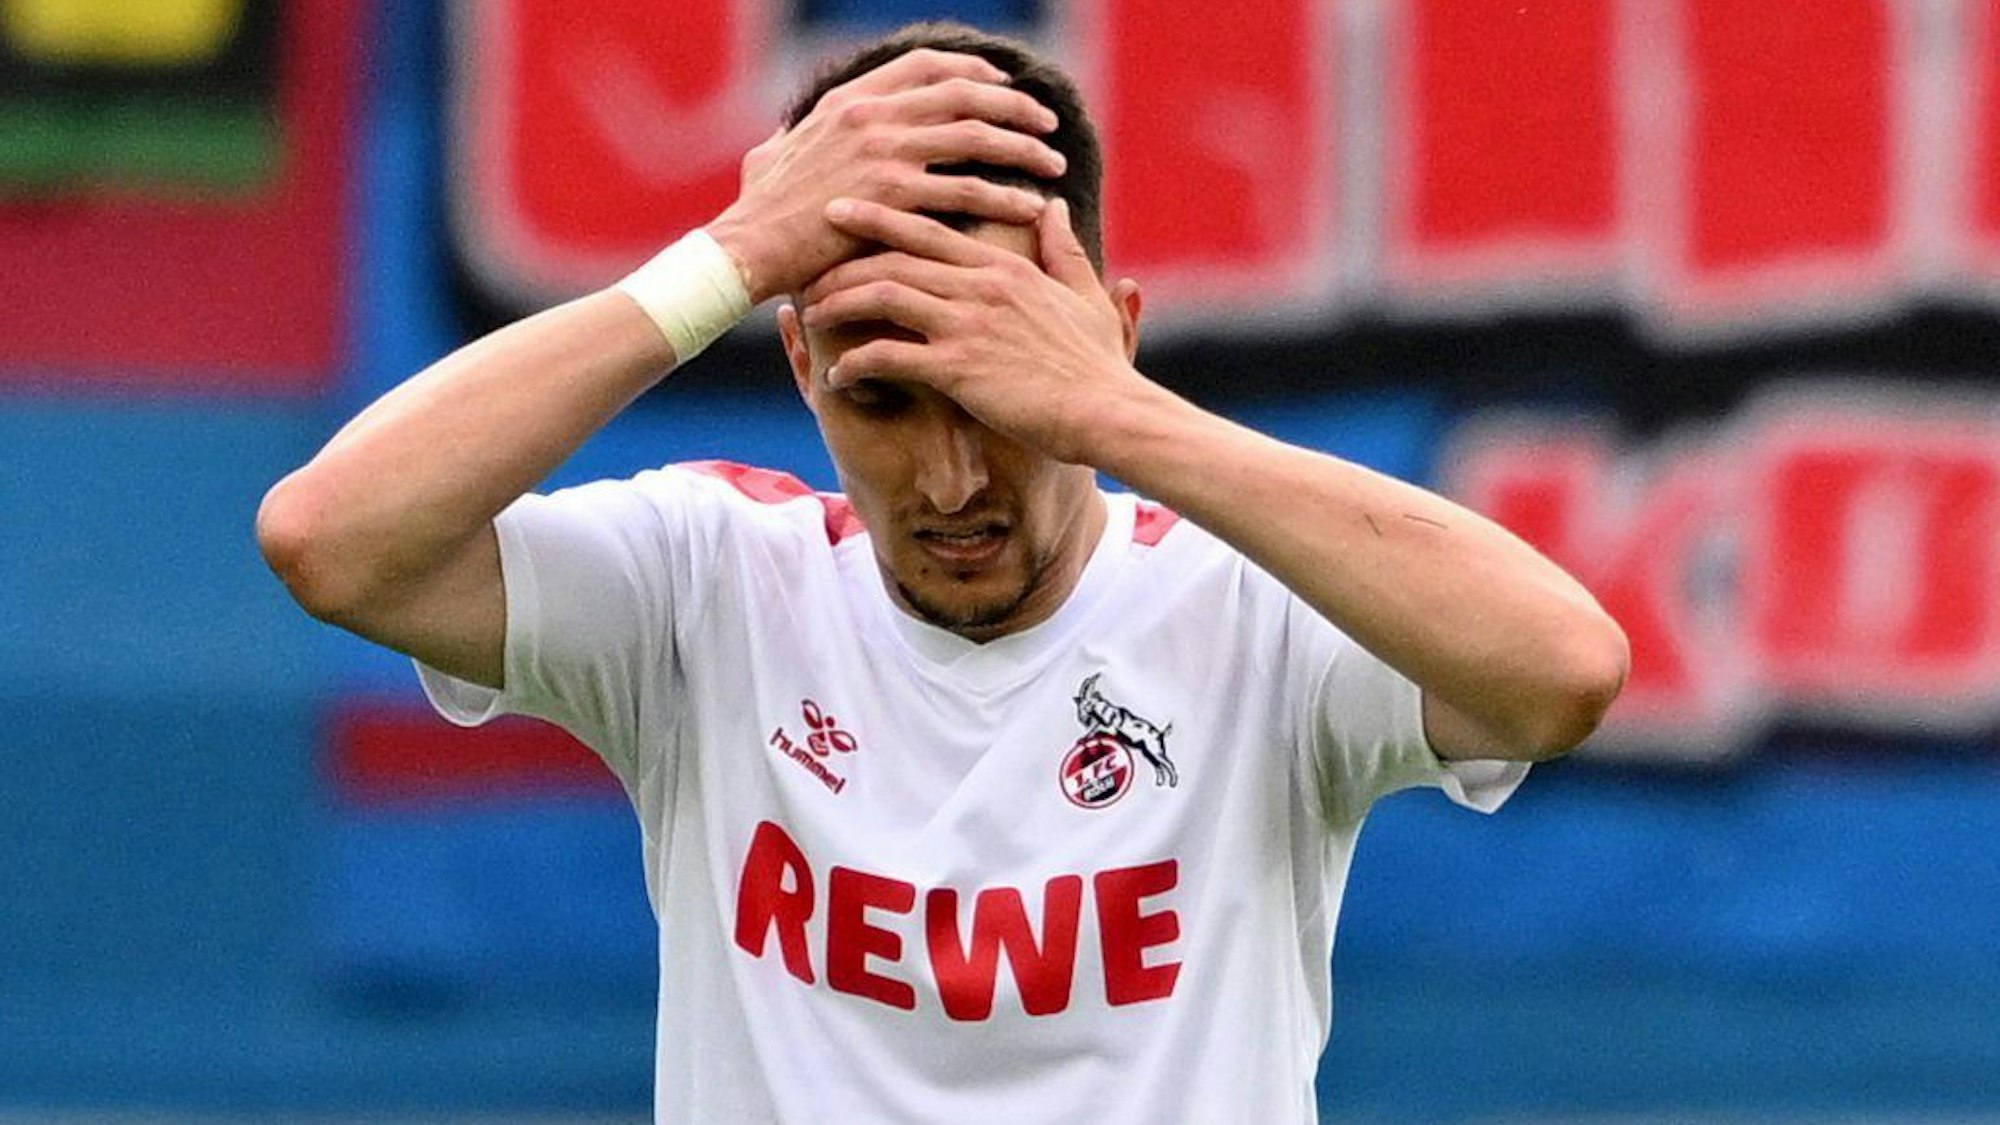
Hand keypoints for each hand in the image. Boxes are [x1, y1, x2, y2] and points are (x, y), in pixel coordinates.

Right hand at [706, 50, 1066, 304]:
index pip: (925, 67)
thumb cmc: (758, 211)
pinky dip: (1005, 195)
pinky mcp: (895, 196)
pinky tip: (1031, 205)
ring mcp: (885, 153)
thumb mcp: (771, 155)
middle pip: (964, 95)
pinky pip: (966, 191)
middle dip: (1014, 107)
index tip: (1002, 86)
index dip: (972, 72)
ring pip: (976, 138)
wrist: (749, 246)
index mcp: (850, 101)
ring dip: (1023, 148)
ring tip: (1054, 164)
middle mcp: (873, 117)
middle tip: (1046, 124)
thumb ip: (793, 139)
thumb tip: (787, 136)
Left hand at [799, 196, 1150, 465]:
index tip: (840, 211)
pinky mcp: (958, 368)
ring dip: (839, 305)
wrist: (1107, 412)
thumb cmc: (1097, 363)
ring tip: (811, 317)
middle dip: (842, 259)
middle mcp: (979, 285)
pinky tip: (838, 378)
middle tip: (806, 265)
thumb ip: (1061, 248)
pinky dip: (855, 364)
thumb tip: (1053, 203)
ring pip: (882, 296)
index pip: (928, 228)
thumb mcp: (1084, 293)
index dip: (879, 217)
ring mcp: (966, 324)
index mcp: (1003, 265)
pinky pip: (888, 356)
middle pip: (893, 257)